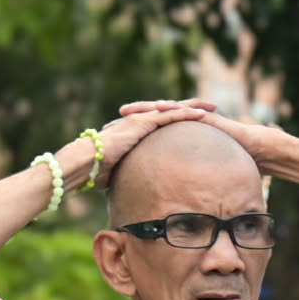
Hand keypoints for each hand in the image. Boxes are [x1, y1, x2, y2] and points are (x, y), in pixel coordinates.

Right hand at [91, 100, 217, 179]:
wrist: (86, 160)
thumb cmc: (97, 168)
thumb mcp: (121, 169)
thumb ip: (132, 173)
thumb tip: (136, 191)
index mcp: (137, 129)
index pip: (163, 120)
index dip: (181, 119)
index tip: (198, 121)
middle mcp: (140, 120)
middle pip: (172, 111)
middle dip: (193, 108)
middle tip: (212, 108)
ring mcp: (141, 119)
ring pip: (174, 109)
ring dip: (194, 108)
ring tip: (213, 108)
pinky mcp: (143, 122)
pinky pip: (169, 116)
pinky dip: (186, 114)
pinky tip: (202, 115)